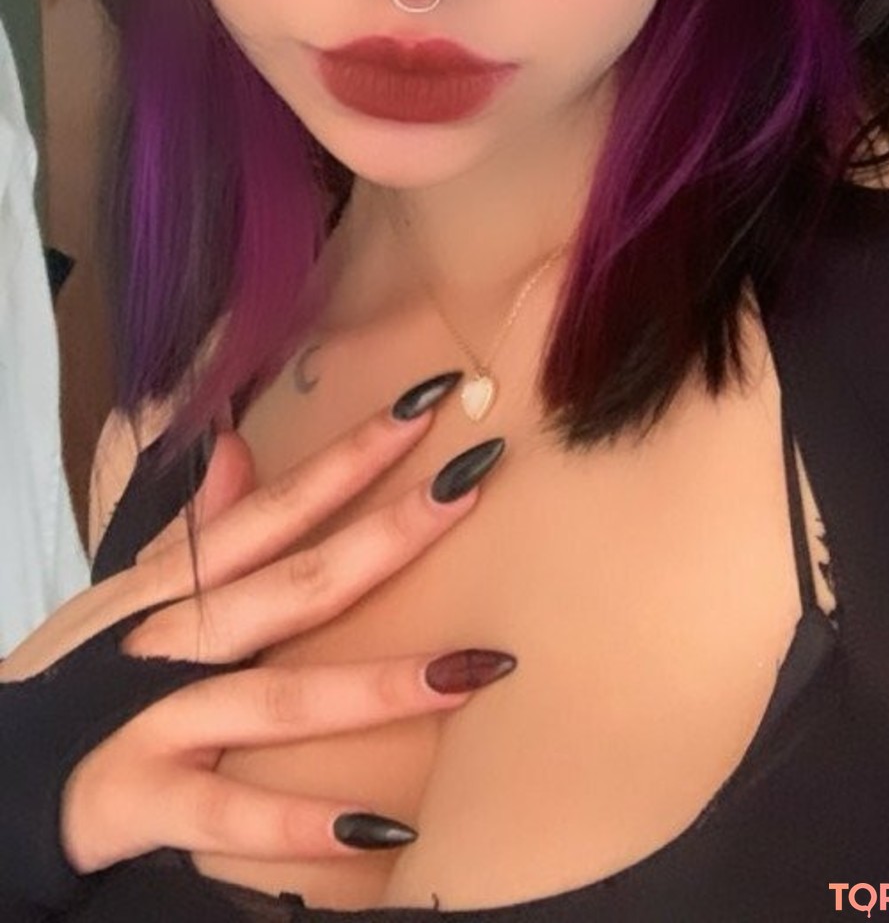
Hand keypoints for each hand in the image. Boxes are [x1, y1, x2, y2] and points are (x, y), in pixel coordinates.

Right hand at [0, 388, 508, 880]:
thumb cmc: (74, 678)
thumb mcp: (127, 592)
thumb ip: (193, 526)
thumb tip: (238, 446)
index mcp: (174, 583)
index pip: (278, 507)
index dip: (350, 456)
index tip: (426, 405)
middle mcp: (169, 640)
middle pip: (294, 581)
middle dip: (386, 532)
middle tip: (472, 486)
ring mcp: (152, 718)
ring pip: (276, 696)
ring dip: (377, 685)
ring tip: (472, 669)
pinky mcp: (136, 799)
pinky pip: (227, 816)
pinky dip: (299, 821)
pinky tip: (379, 826)